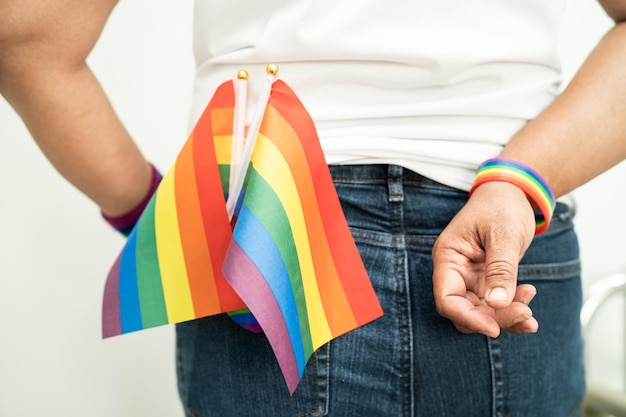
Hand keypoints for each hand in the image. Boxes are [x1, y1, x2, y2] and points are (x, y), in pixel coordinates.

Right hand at [431, 181, 539, 337]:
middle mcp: (456, 270)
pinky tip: (528, 299)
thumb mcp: (503, 235)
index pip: (447, 298)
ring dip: (505, 316)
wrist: (513, 193)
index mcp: (448, 256)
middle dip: (492, 318)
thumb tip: (497, 303)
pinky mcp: (487, 280)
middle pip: (464, 309)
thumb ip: (500, 270)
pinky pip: (495, 304)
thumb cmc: (501, 205)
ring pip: (481, 311)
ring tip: (530, 311)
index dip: (467, 317)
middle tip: (524, 314)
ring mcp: (471, 277)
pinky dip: (512, 308)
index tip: (493, 327)